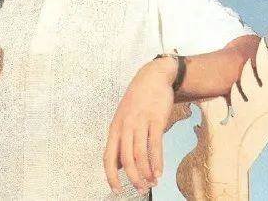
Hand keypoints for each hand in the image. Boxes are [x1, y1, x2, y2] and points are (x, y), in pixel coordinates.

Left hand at [103, 57, 176, 194]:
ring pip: (140, 154)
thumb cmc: (138, 100)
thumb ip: (120, 140)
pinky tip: (159, 172)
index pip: (108, 157)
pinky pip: (155, 145)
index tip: (116, 190)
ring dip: (146, 173)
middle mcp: (125, 126)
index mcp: (115, 128)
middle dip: (133, 178)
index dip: (111, 175)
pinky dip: (157, 162)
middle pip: (126, 159)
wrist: (152, 77)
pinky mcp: (156, 120)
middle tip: (140, 189)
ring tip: (152, 182)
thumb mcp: (123, 118)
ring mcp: (140, 122)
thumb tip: (118, 165)